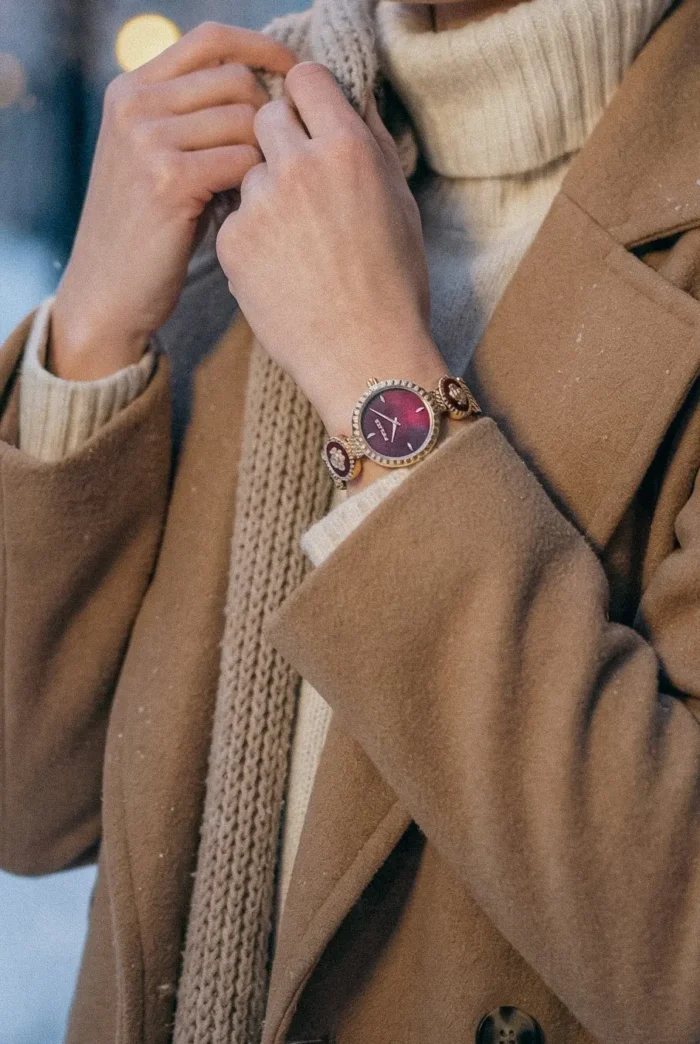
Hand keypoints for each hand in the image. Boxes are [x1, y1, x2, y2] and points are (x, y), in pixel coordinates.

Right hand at [51, 22, 296, 379]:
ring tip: (263, 189)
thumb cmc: (149, 230)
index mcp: (132, 88)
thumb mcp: (155, 156)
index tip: (294, 73)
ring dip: (267, 154)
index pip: (211, 40)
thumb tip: (268, 88)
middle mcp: (135, 104)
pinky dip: (259, 184)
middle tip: (279, 158)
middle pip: (236, 80)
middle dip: (271, 115)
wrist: (109, 290)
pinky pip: (243, 161)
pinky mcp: (168, 179)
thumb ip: (192, 116)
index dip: (262, 49)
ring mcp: (147, 139)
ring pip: (245, 120)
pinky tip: (254, 208)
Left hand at [216, 62, 444, 434]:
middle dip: (278, 139)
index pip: (305, 79)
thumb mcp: (400, 205)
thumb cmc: (394, 285)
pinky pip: (235, 217)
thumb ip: (370, 145)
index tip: (308, 117)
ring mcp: (261, 205)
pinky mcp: (233, 242)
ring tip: (297, 241)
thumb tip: (351, 102)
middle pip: (266, 117)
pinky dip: (252, 235)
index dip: (305, 97)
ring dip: (264, 191)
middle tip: (298, 180)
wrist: (364, 357)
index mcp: (348, 148)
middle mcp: (300, 166)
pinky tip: (281, 268)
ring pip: (248, 171)